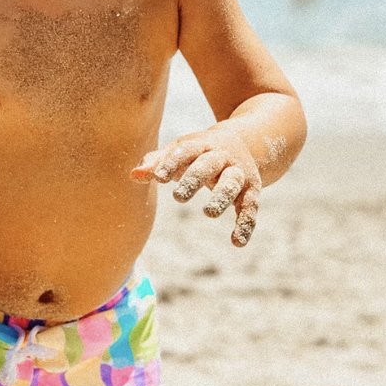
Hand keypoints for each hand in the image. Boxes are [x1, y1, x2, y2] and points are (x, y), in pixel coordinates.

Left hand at [132, 127, 262, 245]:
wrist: (242, 143)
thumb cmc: (198, 152)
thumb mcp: (179, 152)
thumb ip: (157, 162)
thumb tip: (134, 175)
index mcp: (201, 144)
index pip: (186, 150)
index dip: (172, 162)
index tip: (158, 177)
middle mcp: (222, 157)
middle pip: (209, 164)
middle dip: (195, 179)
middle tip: (178, 197)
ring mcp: (238, 173)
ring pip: (232, 183)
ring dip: (222, 197)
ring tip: (209, 213)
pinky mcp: (251, 191)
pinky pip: (250, 207)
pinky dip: (245, 224)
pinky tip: (237, 242)